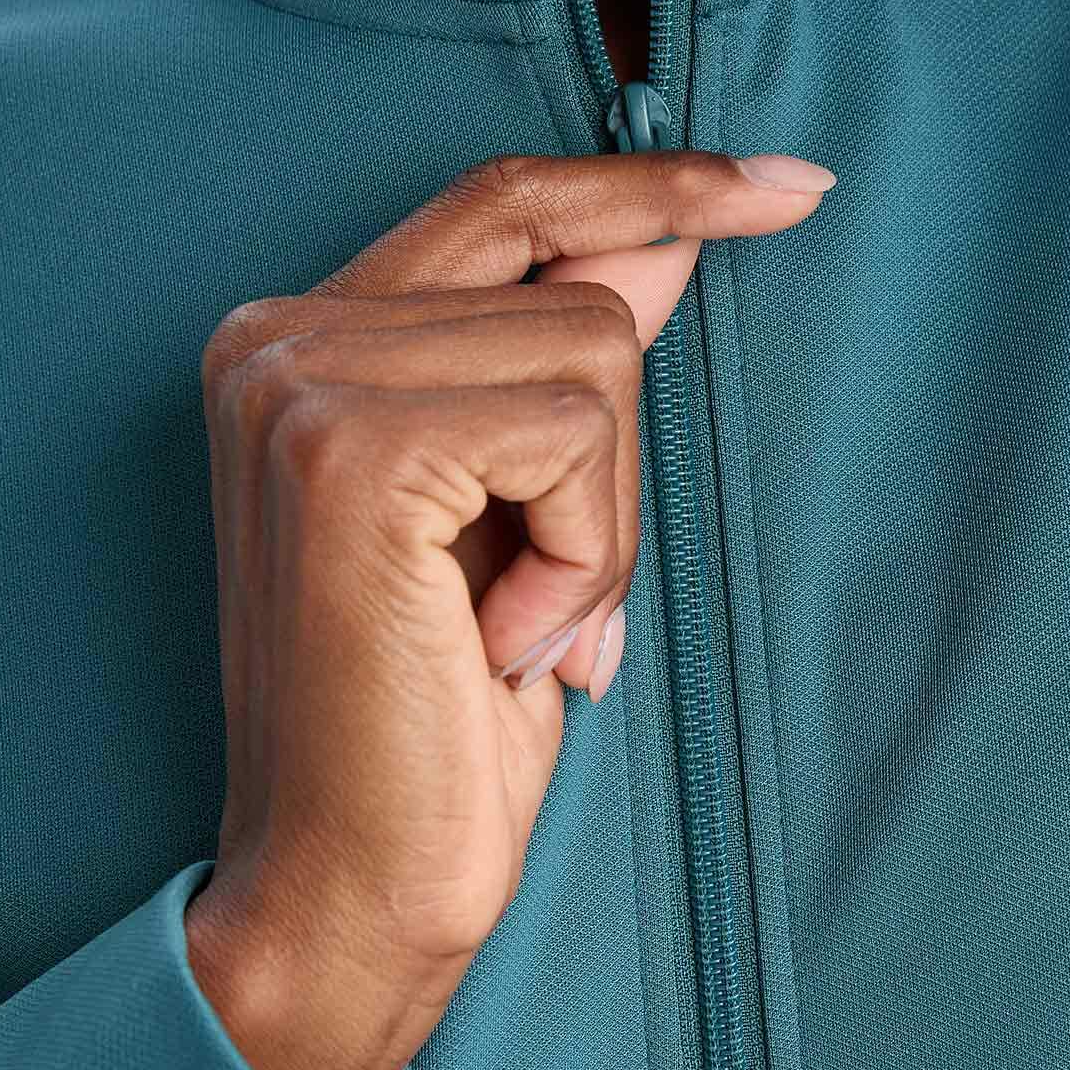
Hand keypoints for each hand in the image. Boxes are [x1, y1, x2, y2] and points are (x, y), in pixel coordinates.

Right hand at [183, 146, 834, 1069]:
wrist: (350, 888)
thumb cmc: (434, 723)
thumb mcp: (521, 518)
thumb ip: (562, 368)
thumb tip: (667, 240)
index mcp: (298, 344)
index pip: (503, 198)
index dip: (654, 181)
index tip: (796, 185)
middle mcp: (274, 336)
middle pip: (575, 286)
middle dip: (616, 462)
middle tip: (556, 611)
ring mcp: (300, 382)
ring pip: (593, 353)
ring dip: (601, 524)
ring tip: (523, 636)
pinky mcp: (351, 448)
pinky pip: (576, 432)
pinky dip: (586, 556)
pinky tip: (507, 649)